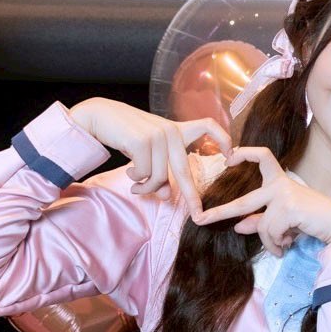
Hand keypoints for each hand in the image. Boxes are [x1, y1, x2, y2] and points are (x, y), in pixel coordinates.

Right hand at [68, 97, 230, 214]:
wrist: (99, 116)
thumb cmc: (126, 134)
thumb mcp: (148, 153)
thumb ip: (160, 171)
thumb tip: (166, 196)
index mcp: (177, 130)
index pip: (208, 125)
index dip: (223, 139)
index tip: (231, 156)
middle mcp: (171, 132)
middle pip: (184, 171)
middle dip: (192, 196)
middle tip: (199, 215)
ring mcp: (157, 135)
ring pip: (159, 177)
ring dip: (146, 187)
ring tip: (136, 185)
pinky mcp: (142, 141)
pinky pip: (145, 173)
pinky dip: (136, 178)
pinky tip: (129, 172)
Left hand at [193, 146, 330, 254]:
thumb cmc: (314, 220)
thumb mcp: (285, 219)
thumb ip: (261, 221)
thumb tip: (237, 226)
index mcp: (281, 181)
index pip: (262, 157)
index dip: (244, 154)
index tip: (228, 159)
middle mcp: (280, 185)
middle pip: (243, 202)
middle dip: (219, 213)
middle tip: (200, 219)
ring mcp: (283, 195)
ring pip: (261, 226)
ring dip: (271, 241)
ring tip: (284, 246)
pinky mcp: (286, 208)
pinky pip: (271, 233)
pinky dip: (278, 245)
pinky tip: (289, 245)